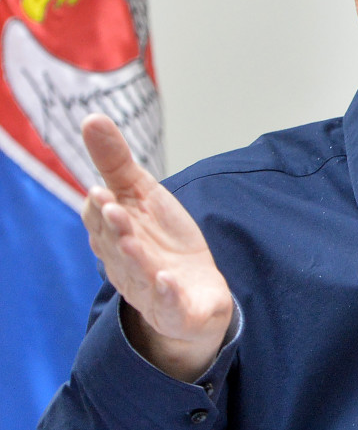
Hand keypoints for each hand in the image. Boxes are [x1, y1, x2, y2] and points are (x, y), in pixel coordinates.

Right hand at [81, 113, 233, 381]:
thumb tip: (91, 118)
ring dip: (133, 258)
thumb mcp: (143, 196)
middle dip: (114, 227)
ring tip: (132, 240)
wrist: (194, 295)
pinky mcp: (176, 311)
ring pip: (137, 275)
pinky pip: (168, 306)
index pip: (102, 221)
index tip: (102, 189)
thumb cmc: (162, 241)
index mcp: (115, 237)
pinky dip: (166, 295)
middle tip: (113, 205)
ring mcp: (149, 290)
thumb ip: (117, 162)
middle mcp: (126, 265)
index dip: (101, 207)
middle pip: (116, 246)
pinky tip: (167, 280)